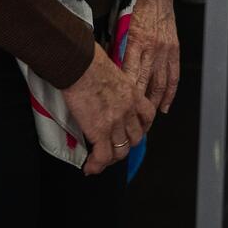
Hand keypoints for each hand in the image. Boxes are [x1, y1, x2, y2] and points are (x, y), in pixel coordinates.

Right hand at [61, 42, 156, 176]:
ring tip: (100, 160)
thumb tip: (103, 87)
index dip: (142, 128)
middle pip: (135, 138)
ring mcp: (115, 122)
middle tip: (113, 148)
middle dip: (125, 146)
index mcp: (132, 94)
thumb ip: (113, 84)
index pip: (148, 116)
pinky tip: (89, 167)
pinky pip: (103, 157)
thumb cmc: (89, 60)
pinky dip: (97, 165)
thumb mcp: (111, 70)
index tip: (133, 131)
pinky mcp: (99, 131)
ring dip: (111, 159)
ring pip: (121, 151)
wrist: (79, 63)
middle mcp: (128, 110)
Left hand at [124, 0, 180, 116]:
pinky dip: (170, 94)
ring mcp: (165, 51)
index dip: (125, 93)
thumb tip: (113, 72)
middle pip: (144, 83)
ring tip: (146, 119)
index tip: (118, 108)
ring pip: (160, 84)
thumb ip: (120, 49)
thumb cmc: (138, 10)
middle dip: (137, 104)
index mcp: (136, 41)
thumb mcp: (123, 27)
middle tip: (129, 120)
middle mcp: (152, 49)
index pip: (129, 73)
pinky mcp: (174, 51)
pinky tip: (164, 106)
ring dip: (153, 103)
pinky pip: (173, 77)